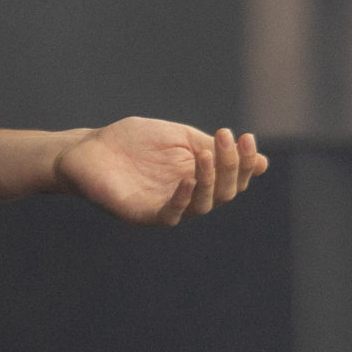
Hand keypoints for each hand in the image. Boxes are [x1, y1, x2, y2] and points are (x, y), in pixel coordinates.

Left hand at [54, 119, 268, 225]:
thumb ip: (213, 149)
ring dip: (210, 179)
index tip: (245, 137)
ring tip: (206, 154)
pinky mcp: (143, 214)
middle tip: (226, 138)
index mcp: (199, 178)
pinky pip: (170, 215)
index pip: (234, 179)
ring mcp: (166, 208)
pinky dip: (183, 199)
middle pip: (224, 193)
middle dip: (231, 166)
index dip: (244, 162)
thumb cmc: (133, 142)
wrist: (88, 148)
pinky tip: (189, 179)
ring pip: (203, 205)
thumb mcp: (179, 138)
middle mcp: (188, 197)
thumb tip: (262, 162)